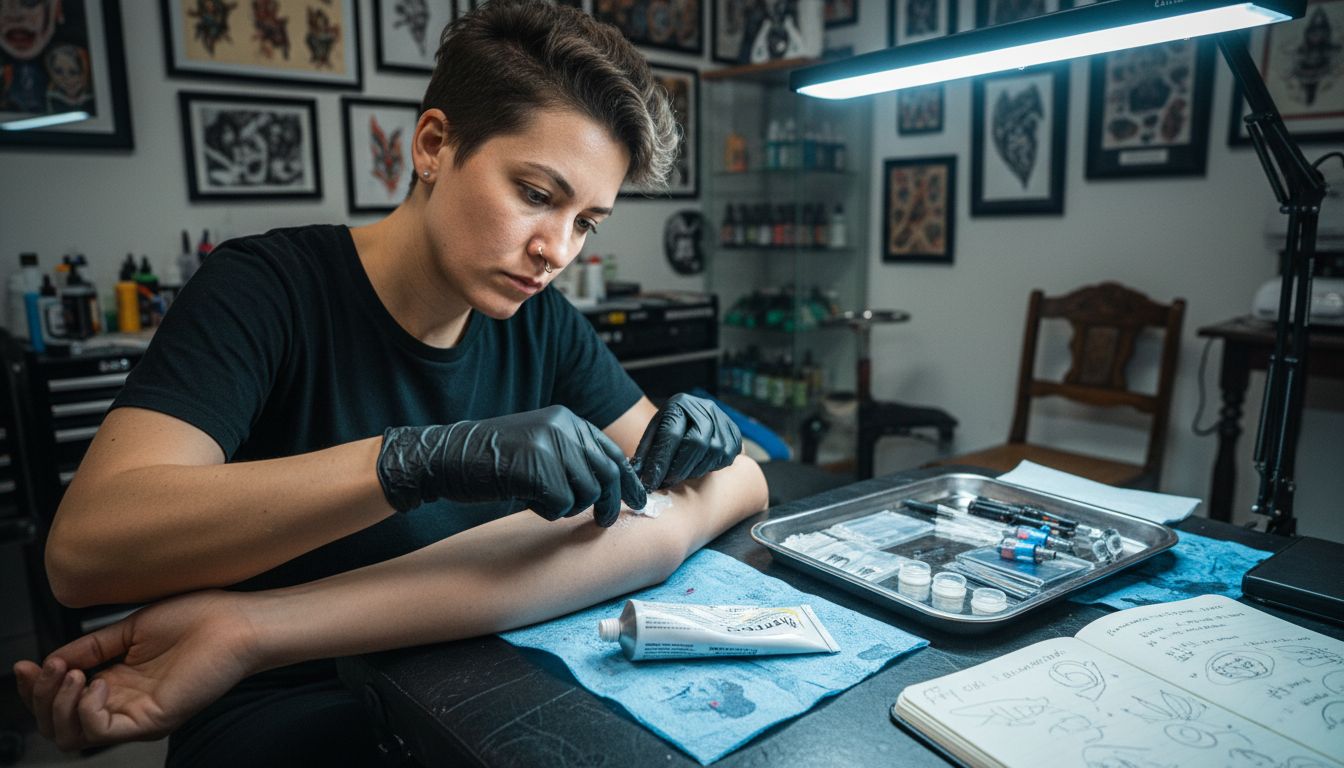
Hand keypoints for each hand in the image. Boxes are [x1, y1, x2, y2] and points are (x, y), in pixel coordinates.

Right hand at [12, 590, 258, 751]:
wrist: (237, 621)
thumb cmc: (199, 618)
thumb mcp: (131, 628)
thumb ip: (91, 647)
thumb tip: (51, 658)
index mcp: (118, 682)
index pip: (62, 701)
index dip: (35, 688)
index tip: (24, 666)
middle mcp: (124, 703)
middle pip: (59, 724)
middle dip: (39, 697)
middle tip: (46, 669)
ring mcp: (138, 715)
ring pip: (72, 735)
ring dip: (58, 705)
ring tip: (71, 673)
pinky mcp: (152, 720)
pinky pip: (102, 731)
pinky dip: (86, 709)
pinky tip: (98, 681)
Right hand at [377, 405, 645, 525]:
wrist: (447, 457)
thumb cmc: (490, 459)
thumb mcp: (537, 445)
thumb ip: (571, 456)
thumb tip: (609, 484)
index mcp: (565, 419)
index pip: (611, 451)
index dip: (627, 479)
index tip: (637, 499)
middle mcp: (562, 427)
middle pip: (606, 473)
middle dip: (610, 502)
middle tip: (604, 521)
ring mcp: (549, 446)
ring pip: (586, 492)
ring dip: (569, 507)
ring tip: (544, 502)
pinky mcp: (536, 469)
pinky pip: (561, 504)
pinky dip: (547, 511)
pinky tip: (528, 501)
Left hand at [633, 393, 741, 490]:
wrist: (693, 420)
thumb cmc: (668, 430)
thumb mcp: (653, 435)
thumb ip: (645, 454)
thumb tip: (636, 478)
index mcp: (679, 404)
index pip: (671, 434)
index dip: (660, 462)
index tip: (650, 482)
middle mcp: (705, 408)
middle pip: (696, 443)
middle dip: (679, 469)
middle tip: (666, 483)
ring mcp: (723, 420)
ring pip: (713, 453)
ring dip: (693, 471)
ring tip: (679, 475)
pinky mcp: (734, 434)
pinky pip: (725, 458)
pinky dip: (709, 468)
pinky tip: (696, 468)